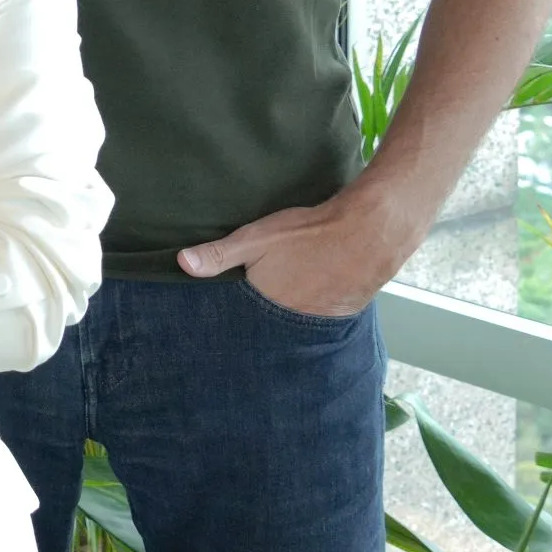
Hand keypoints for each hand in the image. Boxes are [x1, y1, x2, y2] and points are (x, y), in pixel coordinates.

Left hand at [177, 190, 413, 316]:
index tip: (230, 305)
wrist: (369, 231)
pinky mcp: (345, 311)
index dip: (237, 310)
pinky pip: (322, 313)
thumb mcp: (255, 238)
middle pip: (272, 320)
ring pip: (298, 317)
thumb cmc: (308, 232)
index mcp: (268, 305)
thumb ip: (219, 254)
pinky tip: (316, 286)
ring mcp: (322, 319)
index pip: (245, 317)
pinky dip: (316, 304)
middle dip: (264, 311)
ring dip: (292, 308)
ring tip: (292, 287)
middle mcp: (295, 321)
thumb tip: (181, 263)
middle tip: (269, 287)